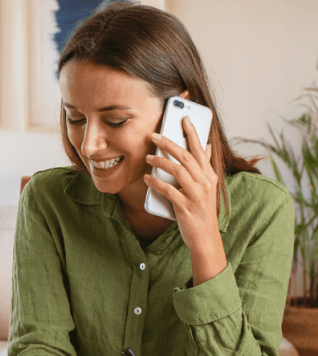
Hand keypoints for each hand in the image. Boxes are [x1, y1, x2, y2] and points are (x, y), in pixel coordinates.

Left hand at [144, 117, 226, 284]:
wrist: (204, 237)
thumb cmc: (201, 210)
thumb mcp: (206, 187)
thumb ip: (204, 167)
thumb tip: (207, 147)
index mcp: (209, 175)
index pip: (200, 149)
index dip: (191, 132)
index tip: (182, 118)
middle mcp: (205, 182)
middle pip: (185, 156)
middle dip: (168, 143)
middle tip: (153, 135)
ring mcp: (196, 194)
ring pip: (177, 171)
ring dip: (160, 162)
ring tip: (147, 158)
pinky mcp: (185, 206)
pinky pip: (169, 190)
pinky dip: (156, 183)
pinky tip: (147, 178)